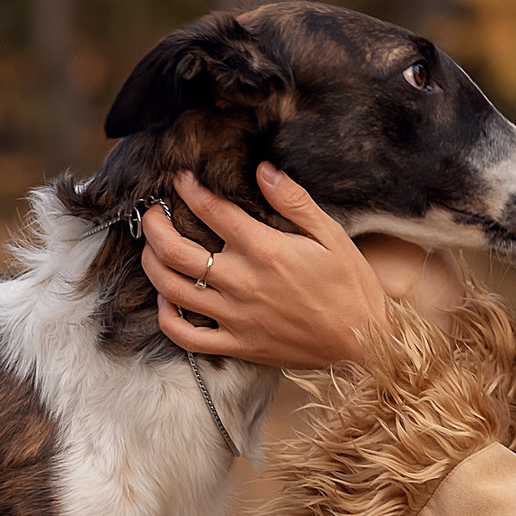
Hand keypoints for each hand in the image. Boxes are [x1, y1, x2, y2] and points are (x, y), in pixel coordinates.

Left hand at [140, 163, 463, 368]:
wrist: (363, 342)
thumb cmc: (351, 286)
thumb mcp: (331, 234)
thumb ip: (294, 201)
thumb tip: (263, 170)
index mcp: (265, 250)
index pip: (211, 211)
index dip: (190, 190)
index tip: (181, 178)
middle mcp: (242, 283)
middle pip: (175, 250)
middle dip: (154, 225)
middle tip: (152, 212)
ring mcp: (235, 317)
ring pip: (171, 289)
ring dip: (152, 264)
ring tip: (151, 248)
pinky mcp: (236, 344)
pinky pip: (187, 337)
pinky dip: (167, 319)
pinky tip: (166, 302)